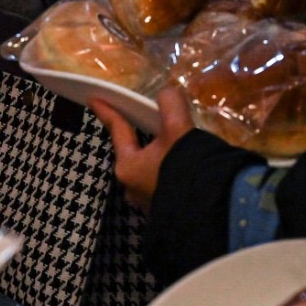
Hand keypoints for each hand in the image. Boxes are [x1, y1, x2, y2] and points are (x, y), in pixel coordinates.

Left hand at [89, 85, 194, 208]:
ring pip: (149, 171)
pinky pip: (163, 184)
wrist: (212, 210)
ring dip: (158, 158)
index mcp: (128, 166)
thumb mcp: (179, 129)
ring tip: (173, 148)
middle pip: (133, 154)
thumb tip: (167, 93)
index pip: (118, 131)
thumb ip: (170, 104)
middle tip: (146, 124)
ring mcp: (148, 203)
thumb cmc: (186, 167)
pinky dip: (169, 173)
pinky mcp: (165, 212)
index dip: (108, 112)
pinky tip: (183, 169)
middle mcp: (132, 187)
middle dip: (138, 139)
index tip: (94, 100)